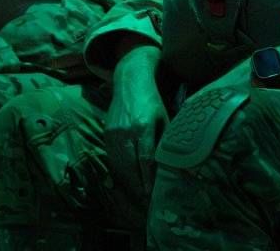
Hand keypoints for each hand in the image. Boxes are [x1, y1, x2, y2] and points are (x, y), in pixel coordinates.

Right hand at [105, 45, 167, 192]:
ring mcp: (114, 132)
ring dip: (127, 180)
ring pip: (119, 163)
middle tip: (145, 198)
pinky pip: (112, 156)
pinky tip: (127, 177)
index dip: (147, 178)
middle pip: (129, 165)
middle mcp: (126, 130)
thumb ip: (165, 138)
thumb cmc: (152, 100)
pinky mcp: (107, 132)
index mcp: (143, 126)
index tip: (151, 192)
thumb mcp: (164, 116)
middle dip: (137, 184)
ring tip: (137, 192)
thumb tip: (173, 160)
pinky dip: (119, 169)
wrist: (130, 80)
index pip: (144, 159)